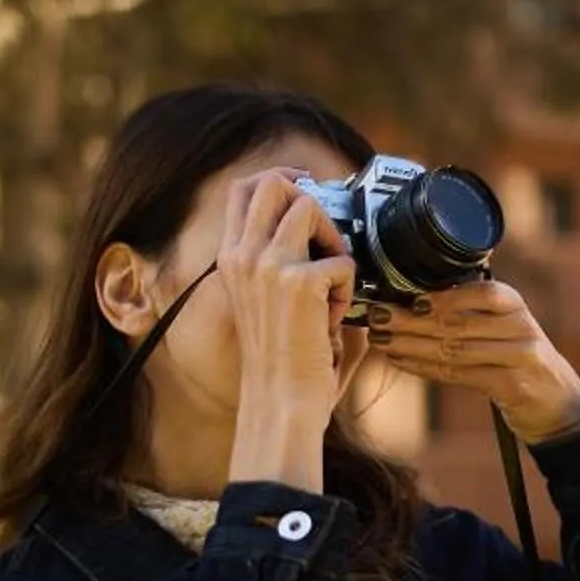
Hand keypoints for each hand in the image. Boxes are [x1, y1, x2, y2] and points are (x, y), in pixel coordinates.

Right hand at [215, 170, 355, 426]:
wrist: (280, 402)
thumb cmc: (280, 361)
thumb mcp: (266, 302)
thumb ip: (282, 263)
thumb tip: (326, 231)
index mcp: (231, 260)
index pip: (243, 190)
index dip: (280, 178)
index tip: (307, 187)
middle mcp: (242, 256)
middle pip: (273, 182)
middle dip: (311, 198)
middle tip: (329, 234)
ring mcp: (268, 266)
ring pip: (310, 207)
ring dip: (333, 242)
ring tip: (332, 286)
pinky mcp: (299, 282)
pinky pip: (344, 262)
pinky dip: (348, 292)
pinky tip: (332, 323)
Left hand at [368, 278, 579, 445]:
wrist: (559, 403)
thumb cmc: (520, 360)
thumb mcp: (505, 328)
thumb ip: (472, 313)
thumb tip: (414, 300)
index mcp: (515, 305)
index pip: (482, 292)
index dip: (444, 297)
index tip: (409, 299)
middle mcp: (520, 327)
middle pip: (459, 322)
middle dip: (412, 320)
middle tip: (378, 317)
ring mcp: (519, 357)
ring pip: (455, 349)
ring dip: (411, 345)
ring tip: (381, 340)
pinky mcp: (512, 386)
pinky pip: (459, 374)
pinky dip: (425, 368)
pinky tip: (401, 361)